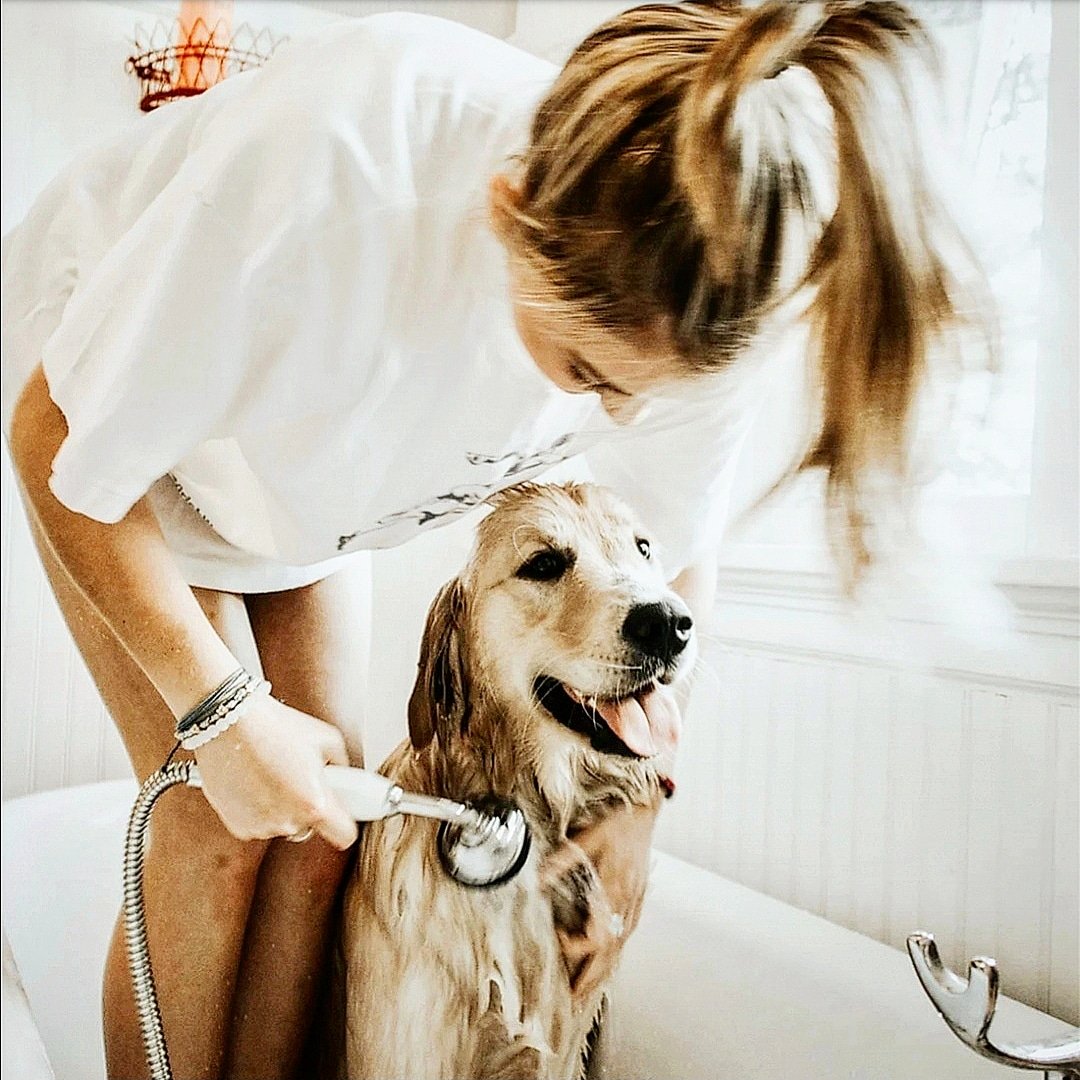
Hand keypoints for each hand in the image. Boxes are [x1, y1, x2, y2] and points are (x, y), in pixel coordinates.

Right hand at [194, 695, 357, 848]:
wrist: (229, 724)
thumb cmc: (275, 727)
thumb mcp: (327, 738)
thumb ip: (342, 765)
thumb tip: (344, 776)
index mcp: (314, 804)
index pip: (344, 835)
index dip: (345, 822)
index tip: (342, 812)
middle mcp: (288, 822)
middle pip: (311, 827)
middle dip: (309, 806)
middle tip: (299, 778)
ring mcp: (261, 827)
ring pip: (284, 824)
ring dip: (283, 807)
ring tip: (273, 774)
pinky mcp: (238, 826)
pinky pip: (259, 823)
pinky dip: (259, 808)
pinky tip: (255, 782)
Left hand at [542, 799, 659, 1005]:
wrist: (645, 812)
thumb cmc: (617, 823)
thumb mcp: (588, 837)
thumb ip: (563, 861)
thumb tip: (537, 881)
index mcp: (614, 889)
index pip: (596, 934)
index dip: (577, 946)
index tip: (558, 940)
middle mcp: (626, 902)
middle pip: (610, 951)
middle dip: (592, 977)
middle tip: (575, 1000)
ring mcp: (634, 903)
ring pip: (620, 947)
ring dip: (603, 971)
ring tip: (587, 991)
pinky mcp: (637, 900)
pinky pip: (626, 935)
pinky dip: (614, 954)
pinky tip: (606, 962)